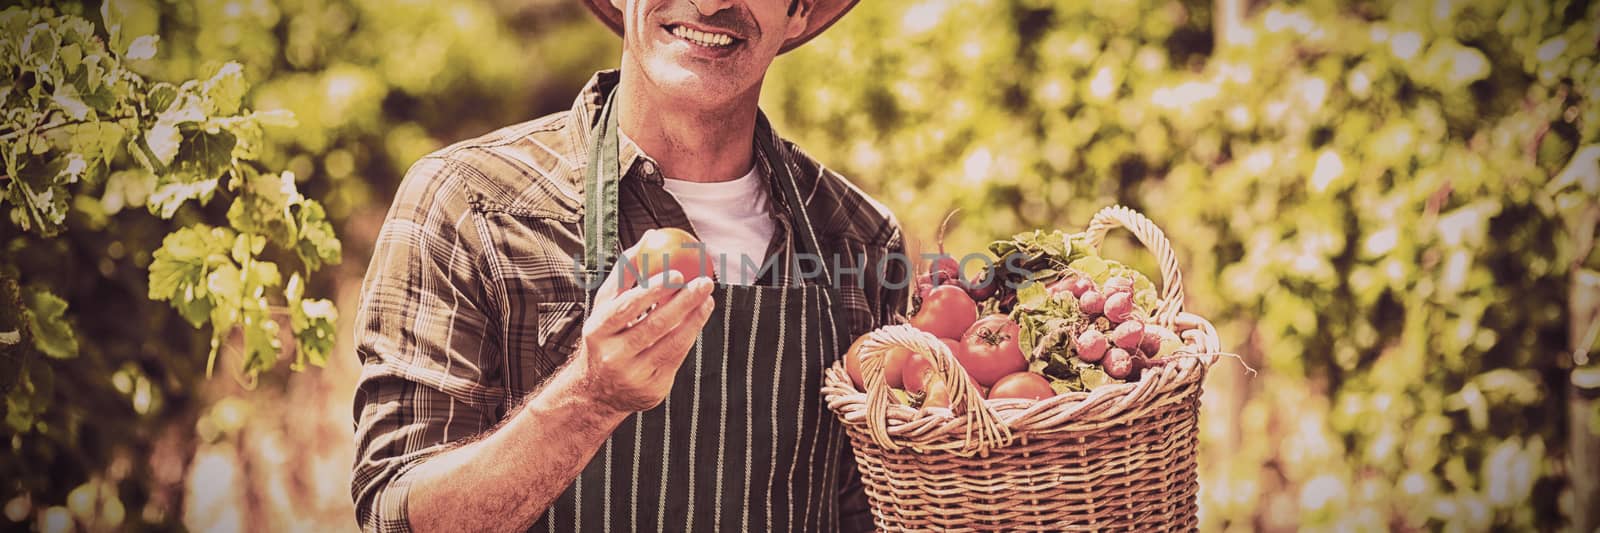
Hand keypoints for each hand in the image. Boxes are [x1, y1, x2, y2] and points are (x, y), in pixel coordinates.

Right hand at [576, 242, 716, 413]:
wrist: (597, 391)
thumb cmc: (606, 335)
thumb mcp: (606, 307)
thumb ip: (626, 274)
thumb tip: (651, 237)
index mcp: (598, 330)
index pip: (625, 307)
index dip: (651, 290)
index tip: (677, 272)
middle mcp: (613, 354)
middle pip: (652, 325)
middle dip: (682, 302)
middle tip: (704, 281)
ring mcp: (634, 374)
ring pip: (670, 343)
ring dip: (693, 317)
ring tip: (708, 296)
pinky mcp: (652, 388)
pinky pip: (677, 357)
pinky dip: (691, 333)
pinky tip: (701, 314)